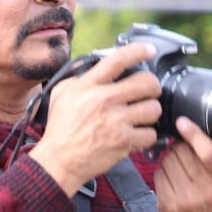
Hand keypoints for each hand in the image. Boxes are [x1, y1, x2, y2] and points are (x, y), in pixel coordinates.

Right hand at [28, 42, 162, 195]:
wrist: (59, 160)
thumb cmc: (60, 128)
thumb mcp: (62, 94)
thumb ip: (80, 77)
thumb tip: (96, 66)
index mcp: (89, 85)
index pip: (119, 59)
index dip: (139, 51)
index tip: (150, 50)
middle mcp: (103, 100)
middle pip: (147, 83)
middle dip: (152, 87)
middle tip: (148, 93)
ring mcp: (115, 121)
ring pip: (153, 109)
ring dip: (150, 113)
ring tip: (141, 117)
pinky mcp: (123, 141)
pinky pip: (150, 134)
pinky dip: (146, 136)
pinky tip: (137, 136)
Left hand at [155, 116, 211, 211]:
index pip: (208, 152)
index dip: (194, 134)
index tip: (183, 122)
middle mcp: (205, 191)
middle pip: (182, 152)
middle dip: (181, 145)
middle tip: (185, 148)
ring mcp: (184, 199)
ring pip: (168, 161)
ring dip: (171, 157)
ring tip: (180, 164)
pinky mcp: (166, 205)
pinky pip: (158, 174)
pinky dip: (163, 170)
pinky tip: (172, 175)